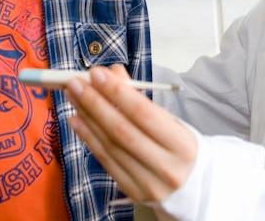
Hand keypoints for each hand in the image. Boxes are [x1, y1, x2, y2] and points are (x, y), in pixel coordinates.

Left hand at [66, 65, 197, 204]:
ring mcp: (148, 183)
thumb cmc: (177, 145)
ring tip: (73, 97)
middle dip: (95, 103)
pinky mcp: (132, 191)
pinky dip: (88, 138)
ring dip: (87, 118)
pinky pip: (105, 160)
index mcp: (182, 145)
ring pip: (110, 145)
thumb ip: (140, 96)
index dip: (117, 92)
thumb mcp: (168, 119)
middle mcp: (167, 167)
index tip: (97, 74)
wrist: (191, 184)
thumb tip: (113, 74)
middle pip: (122, 130)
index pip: (143, 113)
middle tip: (76, 83)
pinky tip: (77, 120)